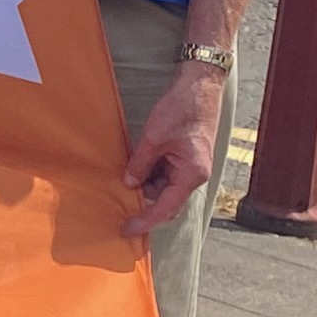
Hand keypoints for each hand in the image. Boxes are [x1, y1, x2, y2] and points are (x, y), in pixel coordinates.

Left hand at [122, 59, 225, 239]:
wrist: (199, 86)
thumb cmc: (182, 109)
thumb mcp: (154, 138)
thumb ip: (141, 164)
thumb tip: (129, 183)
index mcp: (192, 174)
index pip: (166, 207)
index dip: (146, 220)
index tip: (128, 230)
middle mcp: (194, 174)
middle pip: (166, 199)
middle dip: (144, 200)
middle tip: (117, 203)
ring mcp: (190, 165)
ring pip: (163, 185)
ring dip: (145, 183)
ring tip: (123, 175)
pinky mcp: (185, 156)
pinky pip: (165, 172)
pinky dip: (149, 171)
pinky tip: (134, 165)